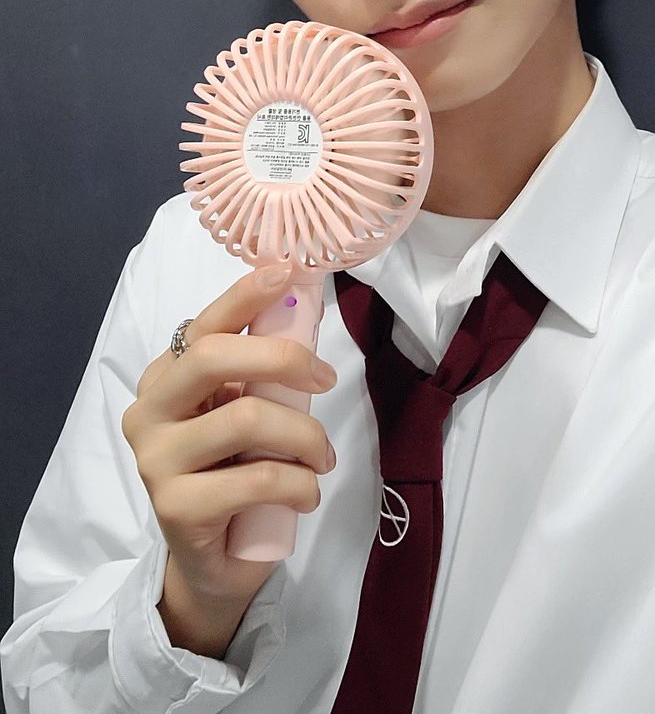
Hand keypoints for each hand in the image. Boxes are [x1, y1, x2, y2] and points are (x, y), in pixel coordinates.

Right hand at [121, 264, 337, 644]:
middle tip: (326, 379)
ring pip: (246, 417)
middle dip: (283, 358)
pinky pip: (257, 478)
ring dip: (305, 436)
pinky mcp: (174, 507)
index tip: (288, 271)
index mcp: (167, 376)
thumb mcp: (249, 409)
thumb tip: (302, 305)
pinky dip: (299, 483)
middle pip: (213, 357)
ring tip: (320, 459)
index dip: (245, 295)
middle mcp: (149, 409)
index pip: (204, 324)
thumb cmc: (237, 473)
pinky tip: (306, 494)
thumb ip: (262, 369)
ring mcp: (155, 459)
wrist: (215, 561)